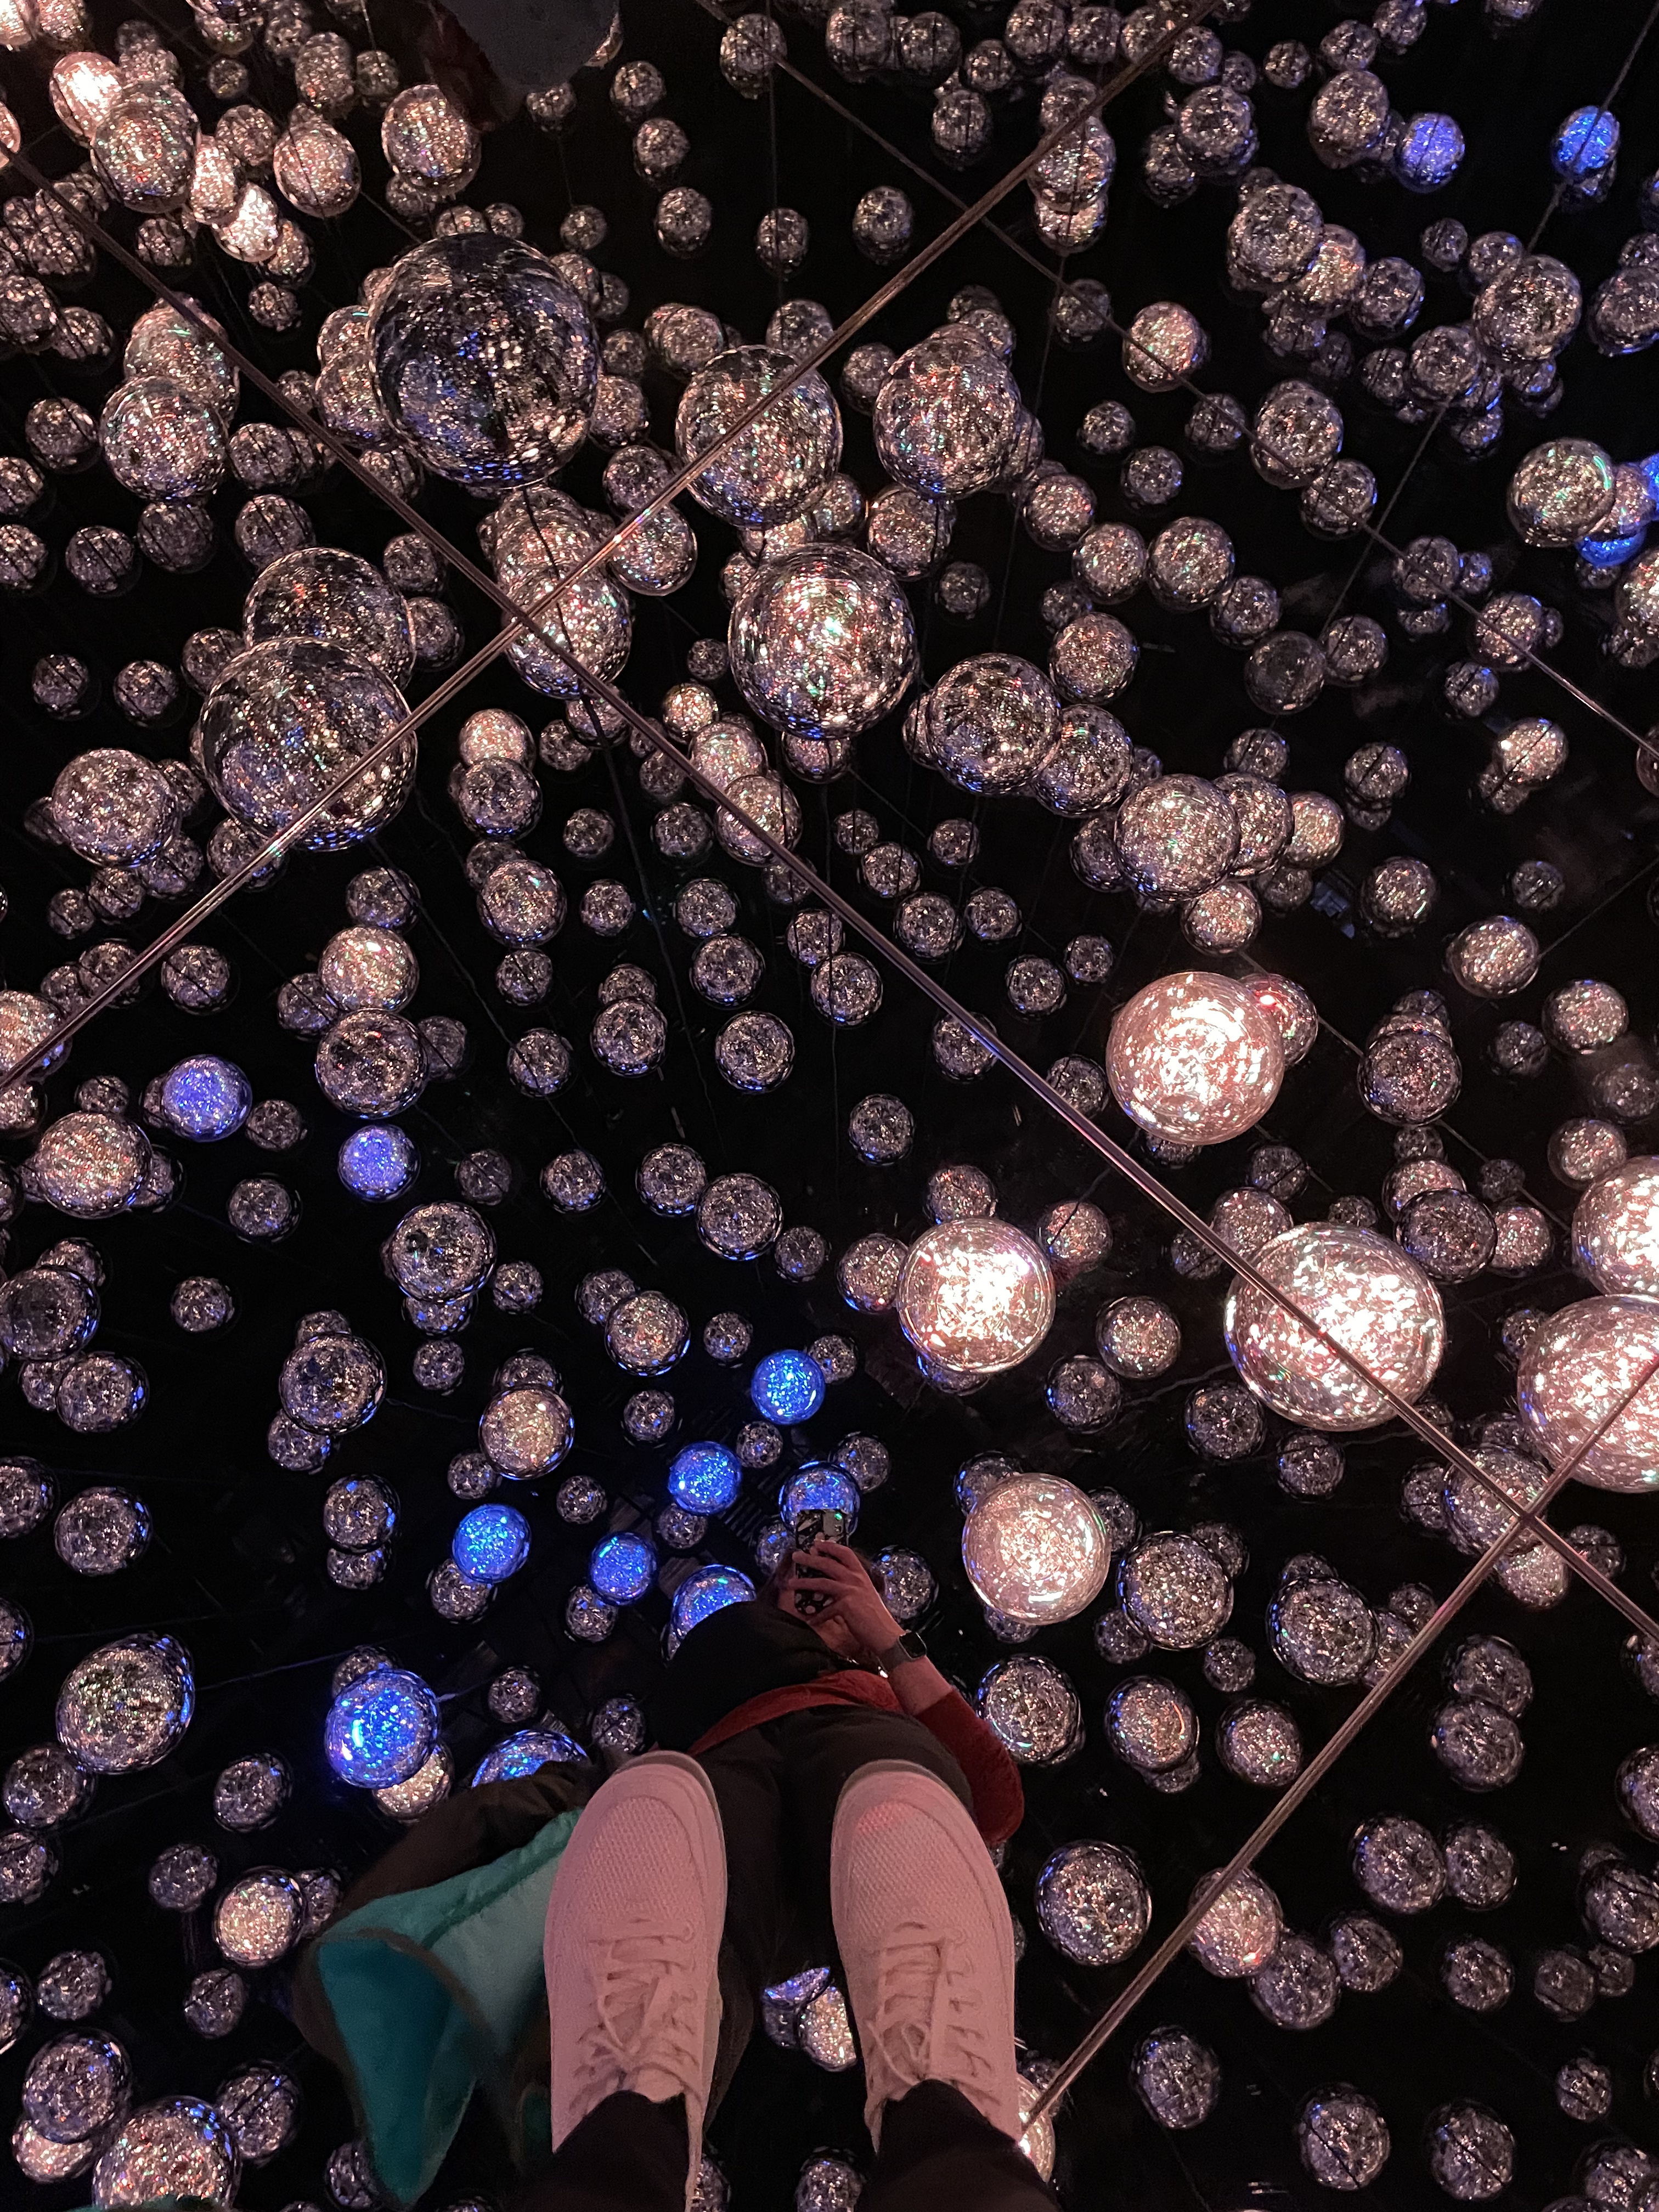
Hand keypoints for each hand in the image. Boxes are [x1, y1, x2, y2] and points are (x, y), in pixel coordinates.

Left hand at [781, 1541, 901, 1657]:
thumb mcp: (865, 1595)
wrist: (885, 1634)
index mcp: (861, 1575)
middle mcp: (856, 1579)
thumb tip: (834, 1584)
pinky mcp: (846, 1605)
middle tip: (797, 1555)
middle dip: (810, 1559)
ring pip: (822, 1582)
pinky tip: (811, 1621)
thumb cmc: (876, 1616)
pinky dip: (817, 1616)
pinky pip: (825, 1610)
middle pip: (828, 1563)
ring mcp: (851, 1591)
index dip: (830, 1546)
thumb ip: (852, 1587)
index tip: (817, 1543)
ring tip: (791, 1583)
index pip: (845, 1553)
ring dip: (804, 1582)